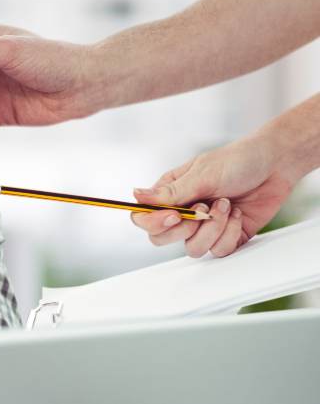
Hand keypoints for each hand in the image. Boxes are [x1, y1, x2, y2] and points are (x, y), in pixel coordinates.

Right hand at [130, 134, 297, 257]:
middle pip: (161, 238)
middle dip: (185, 228)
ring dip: (212, 228)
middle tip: (203, 210)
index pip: (143, 217)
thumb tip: (135, 196)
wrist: (275, 165)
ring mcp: (204, 227)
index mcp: (170, 194)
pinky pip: (218, 251)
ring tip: (225, 205)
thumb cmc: (237, 161)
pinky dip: (230, 233)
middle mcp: (183, 212)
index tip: (175, 215)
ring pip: (192, 248)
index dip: (153, 222)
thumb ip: (170, 192)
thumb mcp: (202, 174)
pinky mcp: (226, 236)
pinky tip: (236, 213)